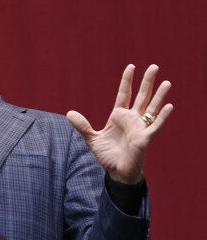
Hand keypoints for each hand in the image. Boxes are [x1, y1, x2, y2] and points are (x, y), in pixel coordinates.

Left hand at [67, 64, 172, 183]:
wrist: (116, 172)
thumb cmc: (107, 155)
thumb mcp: (92, 139)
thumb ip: (82, 126)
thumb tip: (69, 113)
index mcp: (119, 116)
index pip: (124, 94)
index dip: (127, 81)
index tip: (131, 66)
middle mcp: (132, 119)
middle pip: (141, 96)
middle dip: (147, 82)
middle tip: (154, 66)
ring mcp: (140, 127)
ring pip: (151, 108)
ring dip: (159, 96)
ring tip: (166, 82)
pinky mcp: (145, 138)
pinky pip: (155, 126)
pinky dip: (162, 117)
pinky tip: (169, 106)